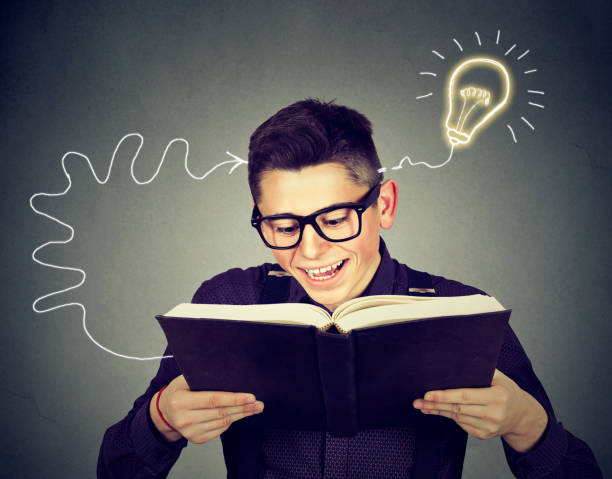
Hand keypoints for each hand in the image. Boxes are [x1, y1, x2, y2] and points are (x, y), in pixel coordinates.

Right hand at [149, 375, 263, 442]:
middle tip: (259, 403)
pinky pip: (220, 430)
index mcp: (180, 401)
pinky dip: (231, 421)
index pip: (213, 400)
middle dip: (243, 408)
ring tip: (255, 408)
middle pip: (221, 413)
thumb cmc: (178, 391)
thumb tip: (229, 371)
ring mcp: (190, 432)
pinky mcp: (196, 439)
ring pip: (223, 422)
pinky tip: (239, 414)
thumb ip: (202, 376)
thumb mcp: (184, 379)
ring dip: (241, 415)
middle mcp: (184, 419)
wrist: (164, 412)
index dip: (233, 398)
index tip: (250, 397)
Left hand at [412, 369, 547, 451]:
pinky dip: (449, 417)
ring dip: (437, 411)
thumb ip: (481, 370)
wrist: (522, 416)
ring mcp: (489, 427)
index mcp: (497, 396)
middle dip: (435, 404)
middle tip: (418, 401)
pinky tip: (437, 411)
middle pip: (458, 408)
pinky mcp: (484, 435)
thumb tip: (456, 360)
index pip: (465, 396)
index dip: (445, 396)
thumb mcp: (499, 378)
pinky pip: (462, 424)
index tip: (428, 394)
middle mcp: (494, 414)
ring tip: (422, 405)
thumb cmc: (507, 391)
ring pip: (457, 417)